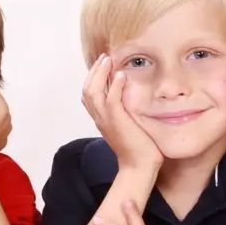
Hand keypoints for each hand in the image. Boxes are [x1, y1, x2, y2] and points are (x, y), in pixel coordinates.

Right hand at [82, 54, 162, 172]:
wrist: (138, 167)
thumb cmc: (137, 149)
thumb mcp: (127, 127)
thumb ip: (125, 113)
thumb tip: (132, 99)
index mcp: (100, 119)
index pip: (89, 94)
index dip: (93, 77)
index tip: (102, 64)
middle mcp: (99, 118)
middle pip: (87, 90)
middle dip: (94, 71)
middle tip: (104, 57)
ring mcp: (106, 120)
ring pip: (93, 92)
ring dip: (100, 73)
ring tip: (109, 60)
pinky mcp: (117, 122)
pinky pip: (111, 100)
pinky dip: (114, 86)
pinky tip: (120, 75)